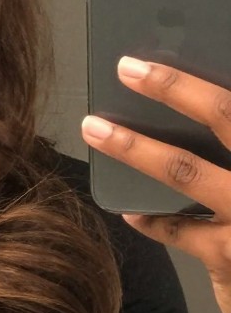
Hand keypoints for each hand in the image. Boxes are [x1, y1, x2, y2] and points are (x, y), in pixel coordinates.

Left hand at [81, 56, 230, 312]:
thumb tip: (212, 113)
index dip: (195, 80)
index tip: (167, 56)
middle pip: (225, 114)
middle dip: (172, 86)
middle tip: (127, 67)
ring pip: (185, 170)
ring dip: (134, 146)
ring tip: (95, 128)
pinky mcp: (230, 257)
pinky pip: (179, 229)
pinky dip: (153, 219)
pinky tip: (131, 211)